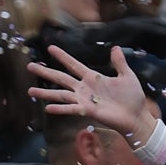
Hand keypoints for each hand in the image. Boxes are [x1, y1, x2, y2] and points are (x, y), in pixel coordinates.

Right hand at [31, 45, 155, 137]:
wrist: (136, 116)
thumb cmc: (132, 97)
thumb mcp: (127, 76)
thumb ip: (119, 63)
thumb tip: (115, 47)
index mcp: (92, 78)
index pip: (73, 64)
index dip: (62, 56)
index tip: (50, 47)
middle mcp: (84, 88)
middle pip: (61, 78)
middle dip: (45, 72)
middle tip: (29, 66)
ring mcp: (84, 100)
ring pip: (61, 94)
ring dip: (45, 93)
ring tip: (30, 91)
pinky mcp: (87, 111)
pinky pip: (71, 108)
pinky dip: (59, 108)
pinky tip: (47, 108)